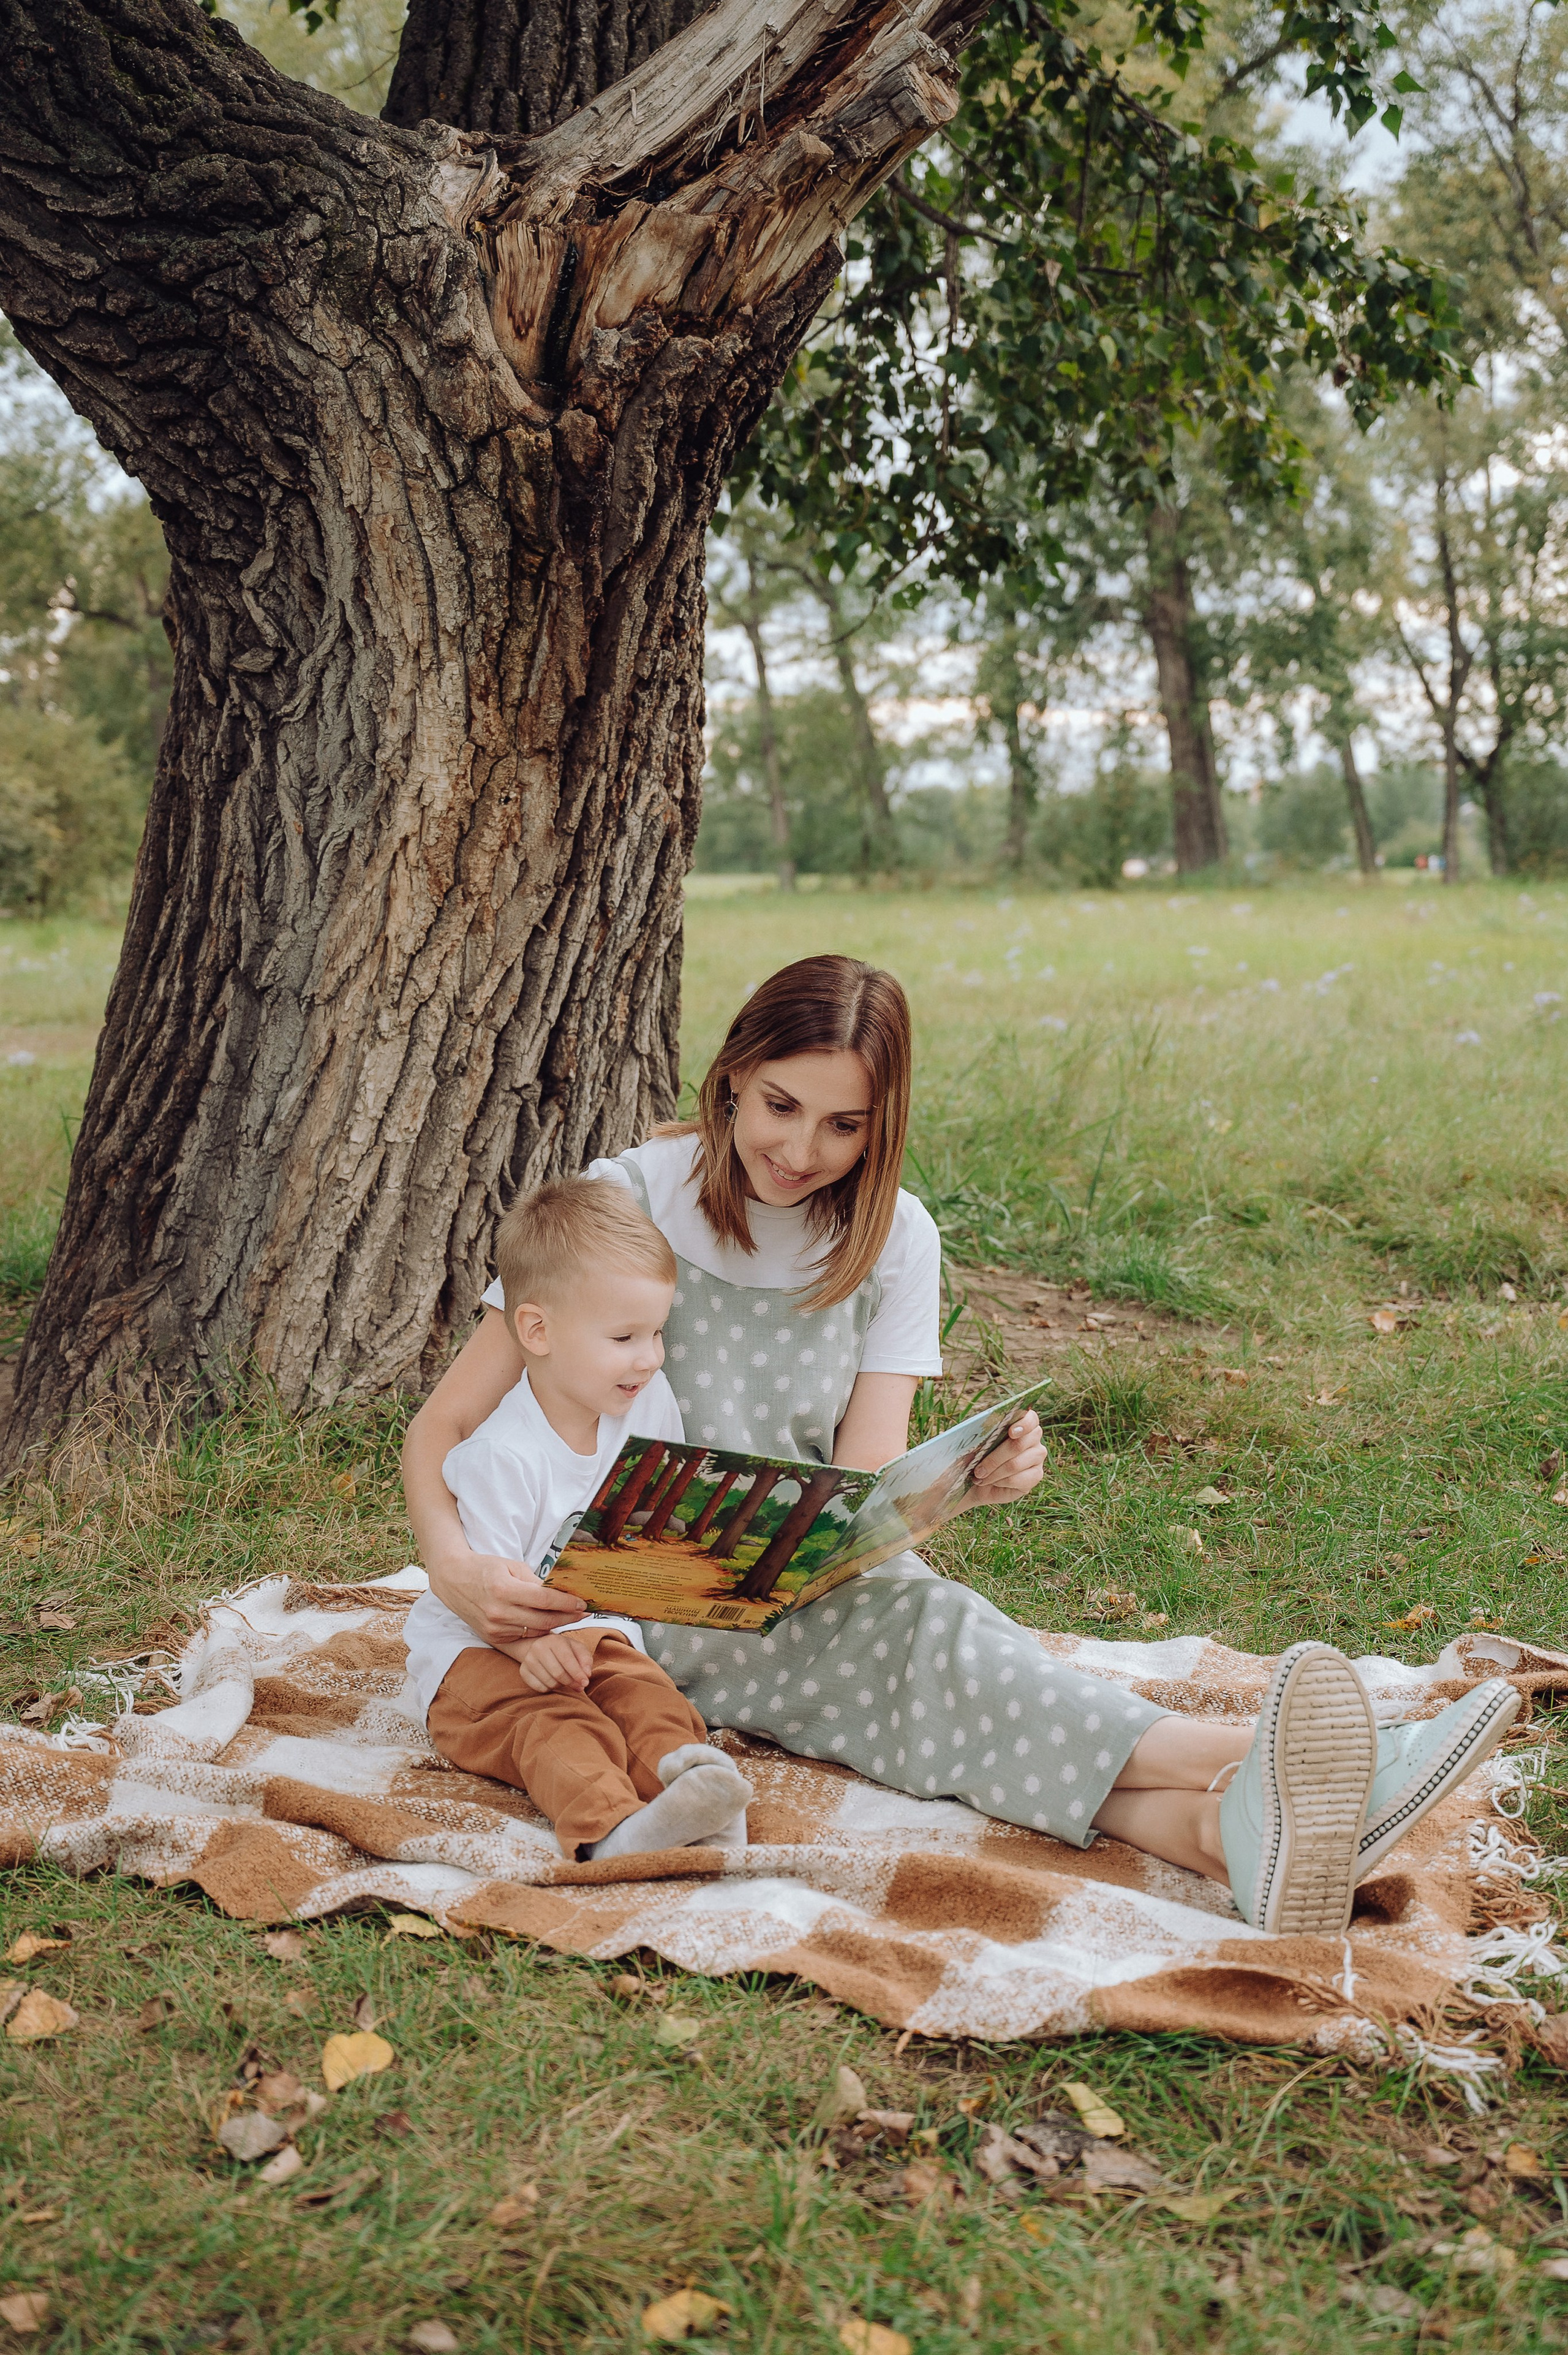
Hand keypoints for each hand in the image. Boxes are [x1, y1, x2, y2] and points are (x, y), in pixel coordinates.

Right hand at [426, 1550, 587, 1646]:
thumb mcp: (512, 1566)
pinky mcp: (492, 1637)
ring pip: (535, 1632)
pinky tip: (548, 1624)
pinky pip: (523, 1636)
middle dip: (568, 1618)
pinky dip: (537, 1631)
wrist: (454, 1580)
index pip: (545, 1600)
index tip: (582, 1603)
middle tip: (583, 1614)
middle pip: (544, 1620)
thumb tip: (560, 1593)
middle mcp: (499, 1612)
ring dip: (555, 1626)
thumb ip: (535, 1582)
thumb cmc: (485, 1569)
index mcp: (504, 1589)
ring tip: (569, 1618)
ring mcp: (495, 1628)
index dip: (567, 1603)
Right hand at [510, 1628, 596, 1693]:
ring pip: (549, 1682)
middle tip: (578, 1685)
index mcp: (554, 1640)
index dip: (577, 1674)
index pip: (567, 1660)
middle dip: (571, 1682)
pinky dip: (549, 1688)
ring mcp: (528, 1660)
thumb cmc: (565, 1650)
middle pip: (558, 1673)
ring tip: (564, 1679)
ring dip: (561, 1685)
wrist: (543, 1648)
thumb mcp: (578, 1650)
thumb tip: (586, 1675)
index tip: (585, 1683)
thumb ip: (586, 1661)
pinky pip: (539, 1688)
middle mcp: (538, 1648)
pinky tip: (552, 1680)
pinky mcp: (523, 1671)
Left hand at [968, 1409, 1044, 1507]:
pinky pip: (1019, 1479)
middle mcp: (1033, 1437)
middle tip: (978, 1469)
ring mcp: (1037, 1456)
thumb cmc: (978, 1458)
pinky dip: (1002, 1482)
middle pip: (1018, 1444)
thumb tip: (976, 1432)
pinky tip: (993, 1482)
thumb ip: (981, 1435)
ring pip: (1016, 1464)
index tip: (1010, 1432)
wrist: (980, 1483)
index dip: (1023, 1424)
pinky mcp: (1037, 1475)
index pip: (1030, 1418)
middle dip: (994, 1458)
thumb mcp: (975, 1445)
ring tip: (981, 1477)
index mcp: (1021, 1423)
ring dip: (995, 1472)